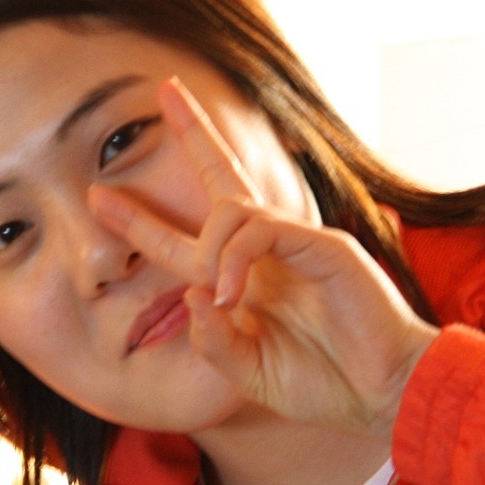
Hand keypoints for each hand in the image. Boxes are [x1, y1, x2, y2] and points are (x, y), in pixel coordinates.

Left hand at [87, 79, 436, 438]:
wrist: (385, 394)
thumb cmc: (323, 382)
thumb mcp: (248, 371)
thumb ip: (213, 339)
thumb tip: (189, 295)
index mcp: (247, 278)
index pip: (191, 234)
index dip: (145, 217)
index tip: (99, 198)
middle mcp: (269, 251)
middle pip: (222, 177)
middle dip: (191, 132)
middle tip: (163, 90)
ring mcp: (298, 242)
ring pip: (232, 208)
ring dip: (208, 248)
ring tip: (218, 294)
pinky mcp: (325, 246)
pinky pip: (262, 230)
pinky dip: (236, 257)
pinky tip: (234, 292)